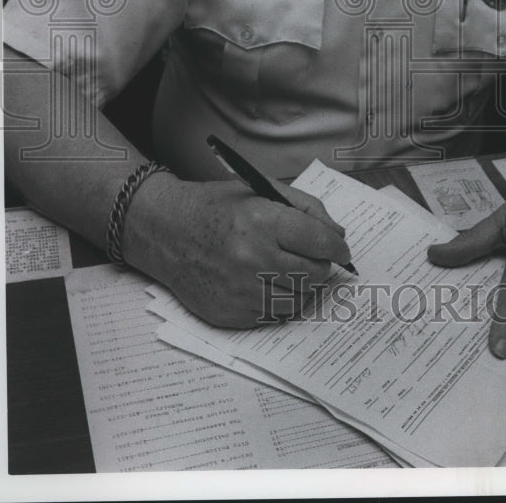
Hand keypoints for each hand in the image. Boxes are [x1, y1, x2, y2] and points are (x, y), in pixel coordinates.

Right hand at [124, 172, 351, 327]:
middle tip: (313, 258)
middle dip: (321, 266)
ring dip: (303, 286)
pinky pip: (274, 316)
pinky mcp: (230, 315)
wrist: (165, 232)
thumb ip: (305, 208)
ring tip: (291, 270)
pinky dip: (279, 301)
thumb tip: (337, 235)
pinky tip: (268, 283)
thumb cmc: (215, 207)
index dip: (337, 247)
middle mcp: (252, 259)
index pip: (320, 242)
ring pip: (299, 299)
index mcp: (262, 222)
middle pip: (314, 274)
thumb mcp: (260, 190)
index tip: (340, 249)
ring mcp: (240, 291)